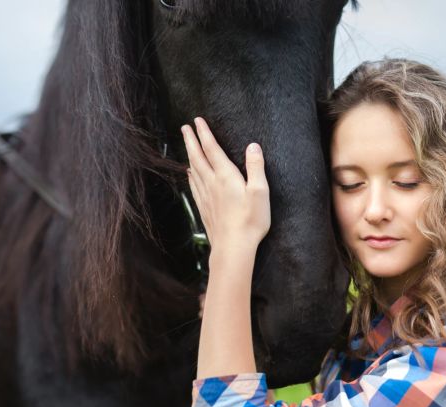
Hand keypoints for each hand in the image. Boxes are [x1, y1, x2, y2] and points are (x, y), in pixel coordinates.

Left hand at [182, 117, 270, 250]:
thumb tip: (253, 146)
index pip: (212, 149)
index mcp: (226, 176)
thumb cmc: (250, 220)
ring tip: (185, 145)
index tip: (197, 120)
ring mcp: (206, 196)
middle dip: (191, 140)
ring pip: (193, 170)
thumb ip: (255, 167)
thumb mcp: (260, 192)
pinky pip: (194, 185)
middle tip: (184, 127)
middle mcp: (212, 183)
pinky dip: (190, 175)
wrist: (233, 246)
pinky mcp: (204, 208)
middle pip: (198, 157)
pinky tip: (189, 174)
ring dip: (189, 154)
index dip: (205, 133)